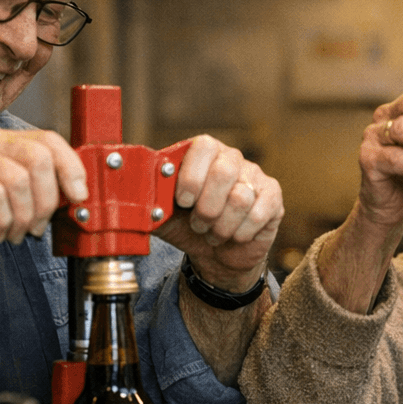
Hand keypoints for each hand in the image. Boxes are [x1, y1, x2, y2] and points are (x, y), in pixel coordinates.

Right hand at [0, 127, 87, 259]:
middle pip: (39, 159)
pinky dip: (0, 222)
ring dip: (22, 219)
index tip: (78, 197)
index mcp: (3, 142)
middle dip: (46, 202)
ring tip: (12, 233)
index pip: (50, 140)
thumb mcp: (15, 204)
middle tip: (35, 228)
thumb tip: (78, 197)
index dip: (71, 168)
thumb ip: (42, 193)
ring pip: (18, 181)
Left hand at [155, 135, 282, 291]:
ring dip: (222, 225)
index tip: (182, 201)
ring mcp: (255, 177)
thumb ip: (148, 204)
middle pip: (224, 172)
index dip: (192, 175)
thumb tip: (129, 198)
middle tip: (198, 224)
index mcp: (204, 155)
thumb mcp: (163, 218)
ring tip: (214, 233)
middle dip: (206, 207)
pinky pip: (260, 213)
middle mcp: (232, 160)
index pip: (203, 147)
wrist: (218, 257)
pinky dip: (242, 232)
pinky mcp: (273, 198)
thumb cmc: (189, 230)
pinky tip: (235, 236)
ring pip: (241, 198)